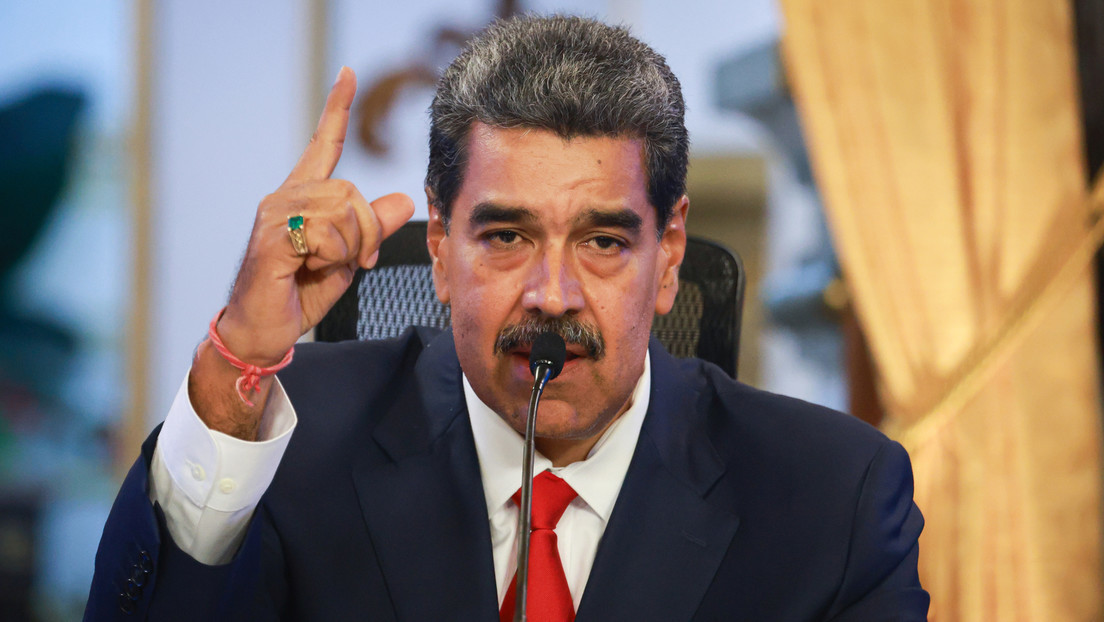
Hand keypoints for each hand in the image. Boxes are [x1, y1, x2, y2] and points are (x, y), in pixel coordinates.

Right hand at [217, 67, 414, 365]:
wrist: (262, 330)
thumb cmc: (299, 293)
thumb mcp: (347, 258)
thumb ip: (372, 228)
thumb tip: (404, 199)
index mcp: (304, 196)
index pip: (324, 145)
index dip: (337, 109)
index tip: (348, 74)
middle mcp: (286, 195)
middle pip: (353, 193)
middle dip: (366, 234)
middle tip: (354, 262)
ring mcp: (274, 212)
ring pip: (344, 213)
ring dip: (349, 249)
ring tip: (322, 266)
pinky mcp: (271, 236)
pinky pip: (324, 234)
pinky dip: (330, 259)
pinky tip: (306, 270)